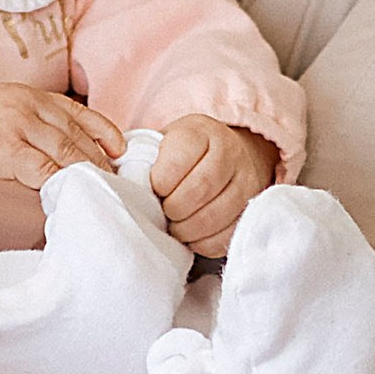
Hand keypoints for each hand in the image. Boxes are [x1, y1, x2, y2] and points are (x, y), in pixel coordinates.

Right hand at [0, 81, 126, 194]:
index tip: (121, 149)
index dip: (104, 130)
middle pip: (77, 135)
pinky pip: (42, 167)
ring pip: (66, 150)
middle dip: (101, 160)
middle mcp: (27, 104)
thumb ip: (27, 131)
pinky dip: (60, 182)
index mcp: (28, 96)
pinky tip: (70, 196)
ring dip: (87, 174)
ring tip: (102, 193)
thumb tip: (54, 159)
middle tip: (118, 183)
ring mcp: (16, 123)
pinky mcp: (3, 147)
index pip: (78, 111)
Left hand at [148, 115, 278, 254]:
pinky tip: (192, 234)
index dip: (160, 182)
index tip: (153, 189)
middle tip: (163, 211)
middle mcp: (230, 152)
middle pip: (201, 188)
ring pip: (216, 215)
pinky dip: (203, 242)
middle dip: (174, 208)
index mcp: (202, 131)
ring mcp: (246, 181)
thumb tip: (122, 184)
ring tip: (174, 225)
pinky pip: (226, 235)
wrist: (227, 157)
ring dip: (187, 229)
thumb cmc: (182, 155)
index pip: (180, 158)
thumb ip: (143, 159)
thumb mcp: (164, 143)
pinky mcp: (252, 210)